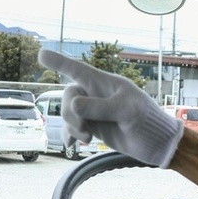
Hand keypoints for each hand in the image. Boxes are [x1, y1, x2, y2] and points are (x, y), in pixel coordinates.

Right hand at [39, 49, 183, 166]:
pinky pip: (72, 127)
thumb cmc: (147, 121)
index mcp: (106, 84)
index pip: (78, 70)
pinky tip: (71, 145)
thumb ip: (99, 107)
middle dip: (70, 114)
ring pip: (69, 113)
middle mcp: (97, 94)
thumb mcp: (126, 112)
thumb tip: (72, 105)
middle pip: (69, 96)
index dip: (59, 62)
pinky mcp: (94, 126)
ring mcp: (95, 110)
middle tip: (85, 131)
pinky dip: (70, 134)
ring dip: (72, 126)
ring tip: (87, 139)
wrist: (157, 143)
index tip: (40, 54)